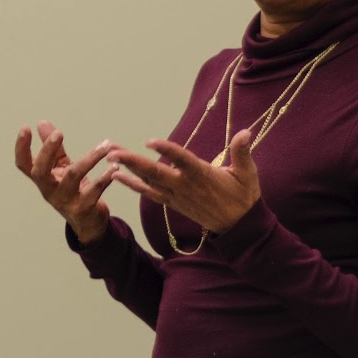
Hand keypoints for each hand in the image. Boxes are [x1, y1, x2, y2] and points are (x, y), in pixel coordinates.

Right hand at [14, 120, 117, 244]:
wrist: (88, 222)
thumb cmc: (73, 190)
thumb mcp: (61, 168)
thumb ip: (54, 148)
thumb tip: (42, 123)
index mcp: (43, 180)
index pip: (23, 165)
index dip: (21, 148)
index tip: (25, 128)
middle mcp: (50, 191)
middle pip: (41, 172)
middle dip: (48, 151)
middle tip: (58, 133)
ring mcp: (65, 201)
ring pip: (73, 176)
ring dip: (90, 158)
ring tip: (105, 146)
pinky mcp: (84, 208)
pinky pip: (95, 189)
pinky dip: (105, 177)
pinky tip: (114, 166)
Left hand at [108, 129, 259, 234]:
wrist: (237, 226)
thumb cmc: (243, 196)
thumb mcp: (247, 173)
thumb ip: (242, 152)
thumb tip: (246, 131)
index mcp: (202, 175)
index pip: (182, 160)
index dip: (167, 151)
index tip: (150, 142)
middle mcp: (184, 186)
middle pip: (155, 172)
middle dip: (132, 161)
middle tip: (113, 151)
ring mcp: (176, 195)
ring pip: (148, 181)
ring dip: (127, 168)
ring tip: (110, 156)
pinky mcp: (172, 202)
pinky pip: (148, 193)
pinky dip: (132, 184)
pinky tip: (116, 175)